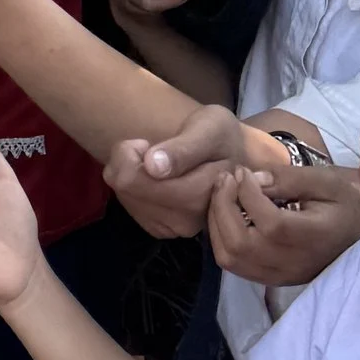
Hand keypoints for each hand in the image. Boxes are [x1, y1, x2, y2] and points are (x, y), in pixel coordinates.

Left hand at [102, 105, 254, 240]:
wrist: (232, 155)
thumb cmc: (221, 137)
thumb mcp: (209, 129)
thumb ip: (182, 149)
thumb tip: (153, 167)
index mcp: (200, 195)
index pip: (135, 179)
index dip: (131, 153)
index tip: (147, 143)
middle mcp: (189, 220)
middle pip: (128, 189)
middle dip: (128, 162)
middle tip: (147, 148)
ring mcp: (176, 229)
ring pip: (127, 199)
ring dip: (130, 176)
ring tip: (153, 163)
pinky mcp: (165, 230)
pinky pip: (132, 209)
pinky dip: (134, 189)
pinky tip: (152, 179)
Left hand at [207, 156, 359, 288]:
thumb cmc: (346, 202)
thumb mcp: (326, 181)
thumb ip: (289, 179)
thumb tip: (253, 179)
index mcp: (313, 238)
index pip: (270, 223)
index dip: (247, 194)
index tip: (242, 171)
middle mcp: (294, 263)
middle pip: (241, 244)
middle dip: (223, 205)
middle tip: (226, 178)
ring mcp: (281, 276)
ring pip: (231, 258)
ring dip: (217, 222)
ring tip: (223, 193)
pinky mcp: (273, 279)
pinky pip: (235, 266)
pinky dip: (221, 239)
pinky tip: (227, 214)